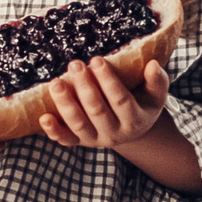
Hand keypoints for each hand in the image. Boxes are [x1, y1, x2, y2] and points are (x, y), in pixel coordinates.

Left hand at [39, 57, 168, 150]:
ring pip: (78, 124)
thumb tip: (153, 65)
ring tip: (56, 82)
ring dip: (65, 104)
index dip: (108, 81)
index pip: (120, 100)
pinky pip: (65, 140)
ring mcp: (95, 140)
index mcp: (135, 120)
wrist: (132, 131)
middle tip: (74, 64)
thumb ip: (157, 81)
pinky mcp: (79, 142)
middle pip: (97, 111)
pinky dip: (53, 131)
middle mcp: (115, 133)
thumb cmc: (142, 104)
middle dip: (84, 87)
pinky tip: (44, 117)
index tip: (96, 59)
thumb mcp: (155, 95)